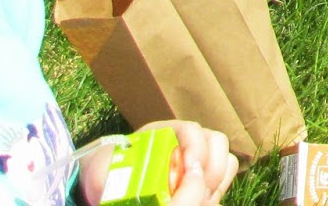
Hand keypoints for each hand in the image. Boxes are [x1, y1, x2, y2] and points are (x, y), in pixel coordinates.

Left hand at [77, 122, 237, 205]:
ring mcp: (195, 158)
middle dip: (212, 168)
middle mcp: (184, 142)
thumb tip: (133, 189)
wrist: (103, 183)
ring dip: (217, 180)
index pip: (192, 130)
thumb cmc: (103, 177)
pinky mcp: (200, 176)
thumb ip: (113, 178)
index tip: (189, 170)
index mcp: (162, 134)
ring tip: (200, 198)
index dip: (196, 148)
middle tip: (199, 190)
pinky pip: (223, 178)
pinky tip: (202, 200)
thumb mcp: (102, 174)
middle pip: (217, 142)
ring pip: (225, 160)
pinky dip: (217, 189)